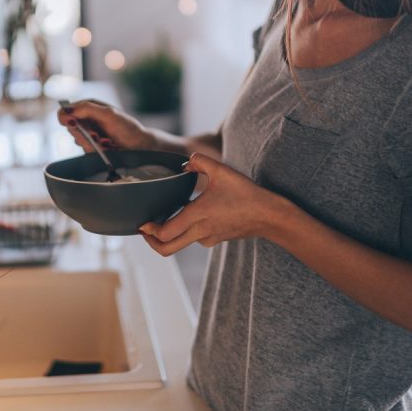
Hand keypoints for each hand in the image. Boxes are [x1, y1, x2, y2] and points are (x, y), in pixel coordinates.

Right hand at [57, 99, 158, 152]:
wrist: (140, 146)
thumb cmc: (127, 127)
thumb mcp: (108, 114)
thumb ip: (87, 109)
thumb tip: (67, 110)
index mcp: (88, 107)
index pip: (65, 111)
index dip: (65, 117)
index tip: (73, 123)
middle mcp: (87, 120)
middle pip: (69, 127)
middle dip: (83, 134)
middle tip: (96, 136)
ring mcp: (89, 134)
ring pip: (78, 140)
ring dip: (92, 143)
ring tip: (106, 142)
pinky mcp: (92, 147)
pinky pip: (86, 150)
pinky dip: (97, 150)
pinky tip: (108, 147)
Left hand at [139, 153, 276, 255]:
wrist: (269, 215)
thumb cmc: (246, 194)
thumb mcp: (222, 171)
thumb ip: (199, 161)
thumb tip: (185, 163)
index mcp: (197, 216)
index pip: (164, 233)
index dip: (149, 231)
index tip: (142, 224)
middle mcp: (199, 232)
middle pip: (166, 248)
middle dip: (152, 242)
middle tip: (145, 230)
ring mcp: (208, 238)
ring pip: (180, 243)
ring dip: (169, 234)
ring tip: (165, 216)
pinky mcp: (215, 239)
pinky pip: (193, 238)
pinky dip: (185, 230)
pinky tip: (188, 214)